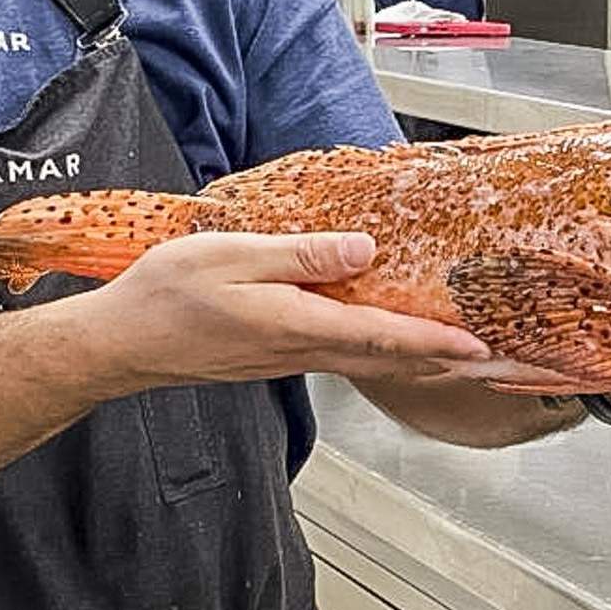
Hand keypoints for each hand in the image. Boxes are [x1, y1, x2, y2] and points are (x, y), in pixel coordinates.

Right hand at [76, 231, 490, 394]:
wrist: (121, 343)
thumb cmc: (167, 296)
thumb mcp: (235, 256)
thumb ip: (302, 254)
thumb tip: (365, 250)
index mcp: (297, 324)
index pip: (383, 337)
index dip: (436, 341)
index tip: (479, 347)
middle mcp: (300, 350)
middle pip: (386, 358)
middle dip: (440, 358)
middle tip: (489, 358)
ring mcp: (286, 358)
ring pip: (365, 359)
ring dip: (413, 356)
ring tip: (452, 347)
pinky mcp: (272, 355)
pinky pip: (338, 353)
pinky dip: (375, 348)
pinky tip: (382, 335)